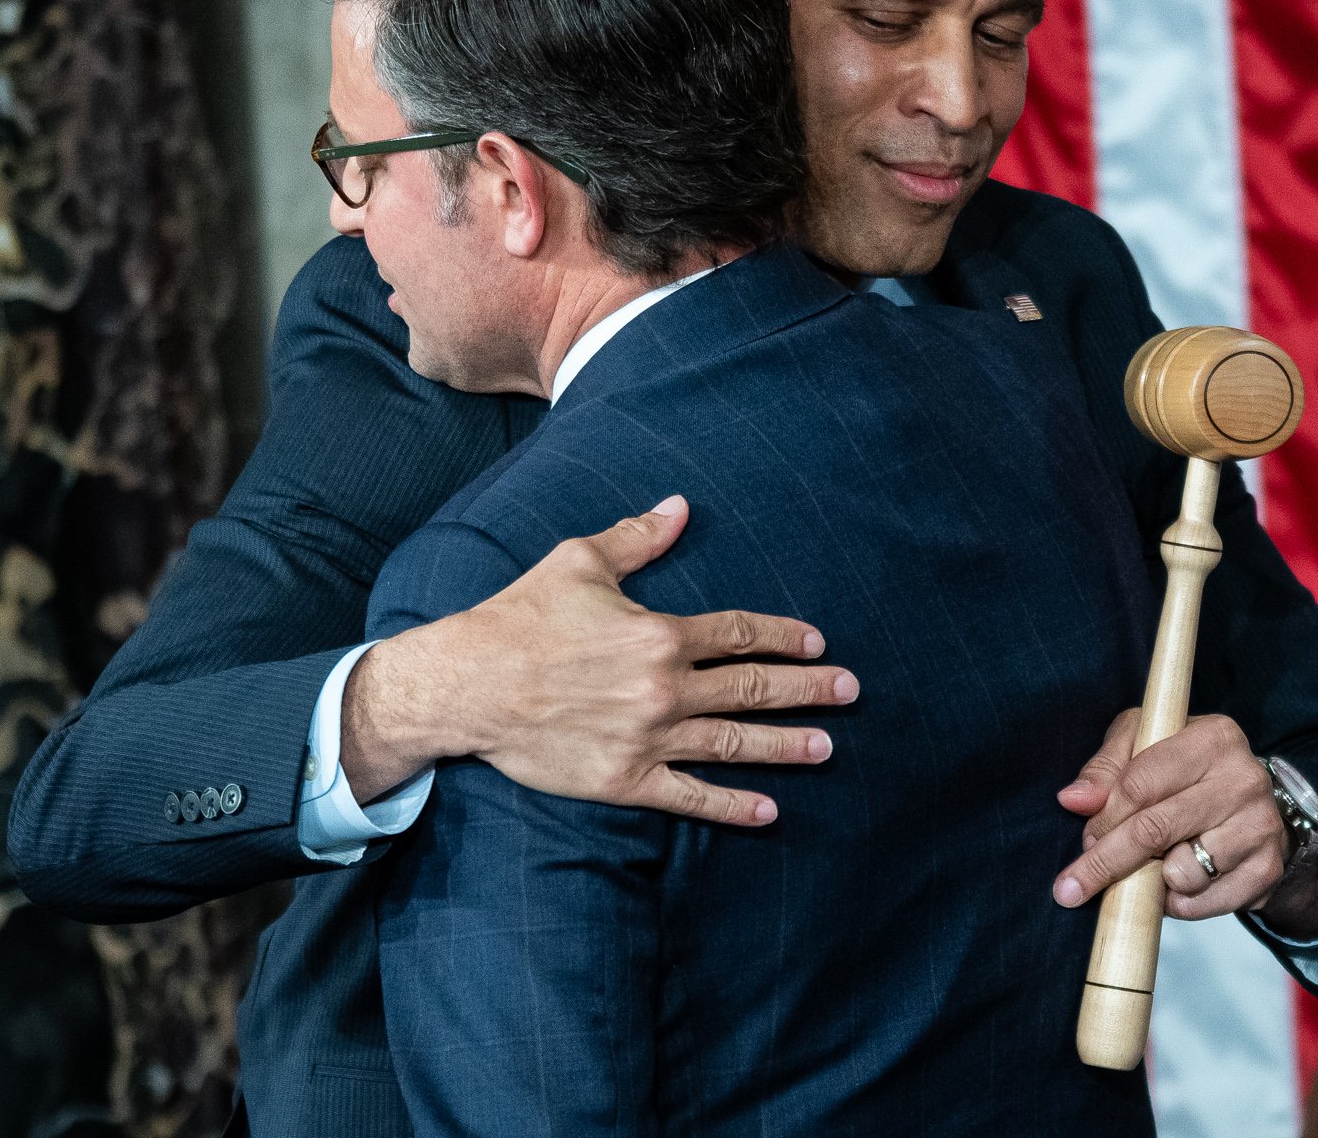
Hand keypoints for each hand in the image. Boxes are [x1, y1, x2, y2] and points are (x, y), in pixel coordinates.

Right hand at [341, 495, 855, 824]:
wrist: (468, 684)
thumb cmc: (520, 617)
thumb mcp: (579, 562)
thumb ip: (637, 538)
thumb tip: (680, 506)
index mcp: (660, 633)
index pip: (741, 635)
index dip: (785, 638)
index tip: (817, 643)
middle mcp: (664, 688)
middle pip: (752, 688)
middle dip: (806, 689)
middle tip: (849, 691)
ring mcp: (648, 738)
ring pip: (733, 743)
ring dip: (785, 745)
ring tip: (826, 748)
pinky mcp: (624, 778)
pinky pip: (689, 796)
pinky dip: (731, 806)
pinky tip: (767, 811)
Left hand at [1050, 710, 1297, 922]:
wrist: (1250, 810)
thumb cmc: (1185, 772)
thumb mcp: (1142, 749)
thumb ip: (1105, 770)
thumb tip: (1073, 800)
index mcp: (1214, 737)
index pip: (1140, 782)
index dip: (1105, 816)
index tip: (1086, 837)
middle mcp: (1244, 778)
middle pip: (1155, 830)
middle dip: (1107, 862)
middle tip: (1074, 885)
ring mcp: (1261, 826)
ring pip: (1181, 872)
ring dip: (1152, 880)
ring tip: (1153, 864)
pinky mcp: (1267, 869)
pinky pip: (1203, 902)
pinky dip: (1177, 903)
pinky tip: (1176, 884)